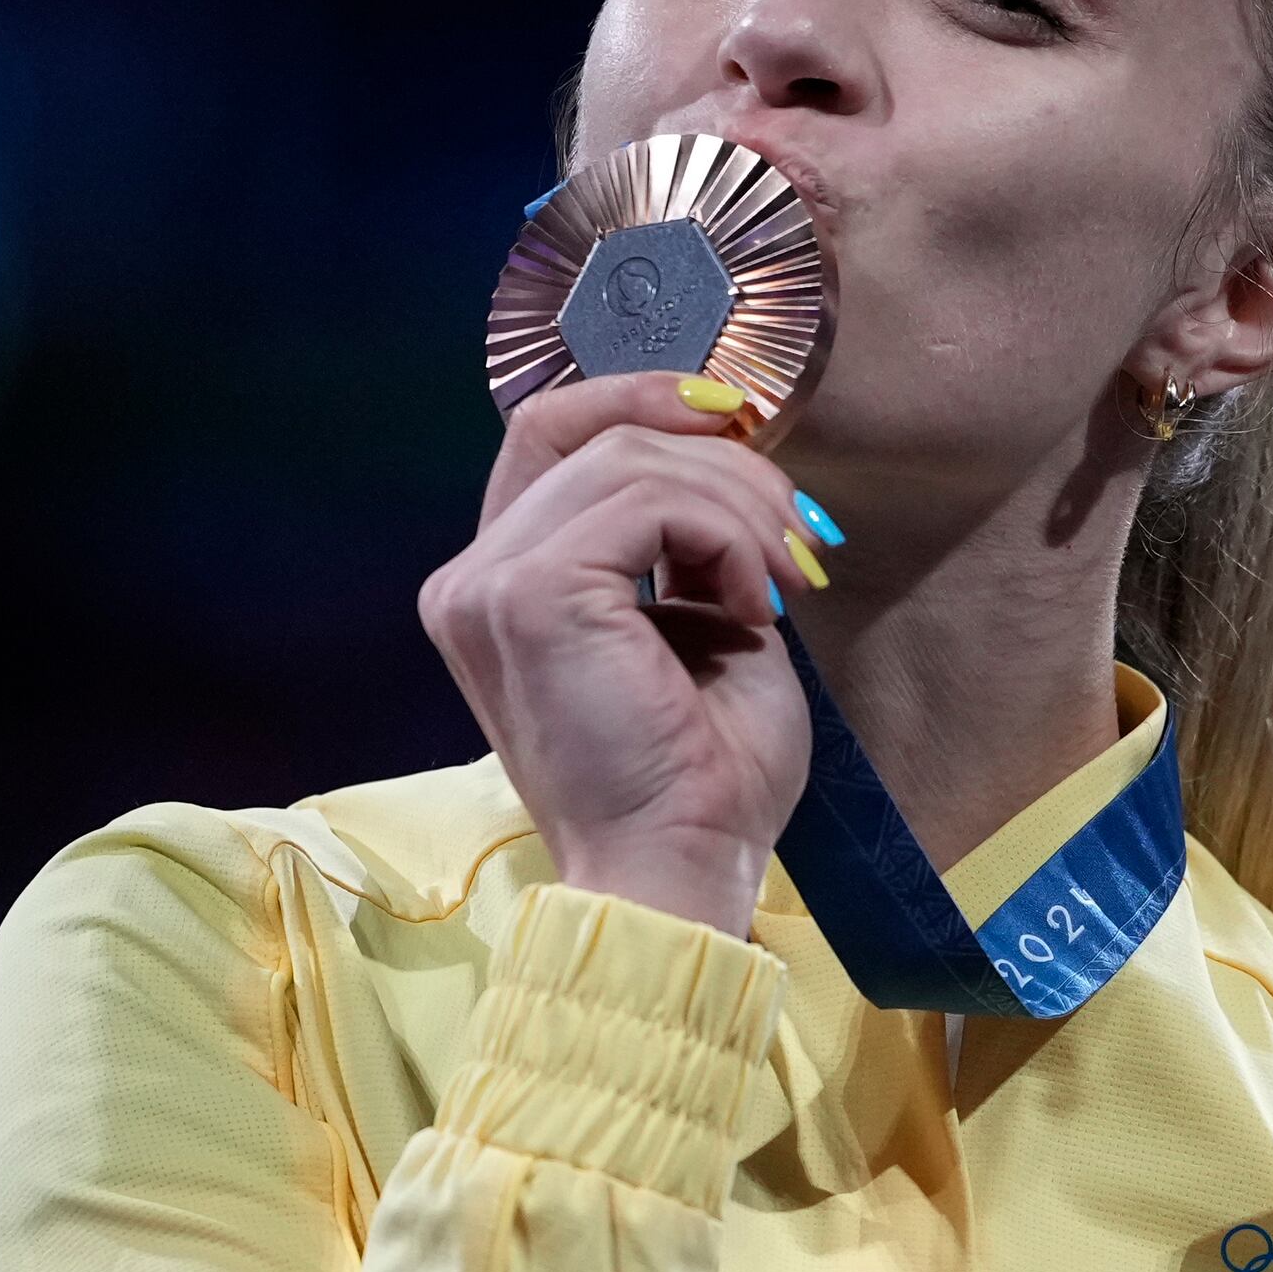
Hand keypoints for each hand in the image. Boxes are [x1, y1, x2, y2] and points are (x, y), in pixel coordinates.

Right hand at [418, 374, 825, 938]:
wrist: (682, 870)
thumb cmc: (701, 779)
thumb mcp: (699, 627)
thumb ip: (686, 541)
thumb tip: (730, 456)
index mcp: (496, 586)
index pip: (549, 436)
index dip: (641, 400)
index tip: (739, 425)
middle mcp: (471, 578)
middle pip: (591, 432)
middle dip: (718, 461)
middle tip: (800, 533)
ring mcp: (490, 584)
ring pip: (631, 460)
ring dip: (740, 507)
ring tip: (790, 582)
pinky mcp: (532, 595)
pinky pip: (650, 501)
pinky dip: (726, 536)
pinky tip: (756, 607)